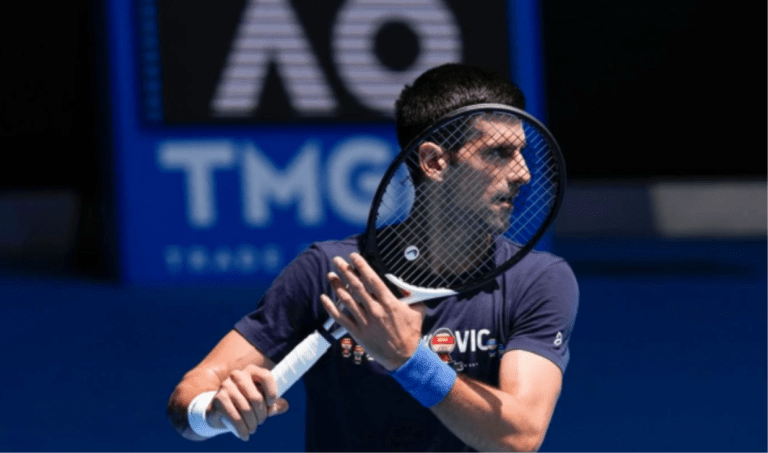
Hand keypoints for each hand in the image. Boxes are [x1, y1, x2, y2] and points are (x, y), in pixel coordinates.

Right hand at [206, 365, 288, 440]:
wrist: (220, 410)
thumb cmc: (245, 402)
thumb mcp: (261, 402)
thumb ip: (274, 404)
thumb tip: (285, 406)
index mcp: (251, 371)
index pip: (266, 376)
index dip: (272, 392)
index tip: (271, 404)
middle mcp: (238, 375)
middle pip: (256, 397)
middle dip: (261, 414)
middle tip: (261, 421)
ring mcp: (226, 385)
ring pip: (246, 409)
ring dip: (252, 424)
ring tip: (253, 429)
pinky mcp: (218, 398)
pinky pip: (235, 417)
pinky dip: (242, 429)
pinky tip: (245, 434)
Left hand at [320, 252, 425, 370]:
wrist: (403, 357)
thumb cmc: (411, 333)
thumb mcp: (417, 311)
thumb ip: (412, 297)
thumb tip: (408, 283)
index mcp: (389, 303)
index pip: (372, 280)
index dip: (361, 266)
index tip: (353, 256)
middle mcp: (374, 310)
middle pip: (356, 286)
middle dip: (345, 271)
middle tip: (337, 260)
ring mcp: (364, 321)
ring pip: (346, 300)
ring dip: (337, 286)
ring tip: (330, 275)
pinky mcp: (357, 333)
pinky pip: (341, 318)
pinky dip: (331, 307)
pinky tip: (324, 298)